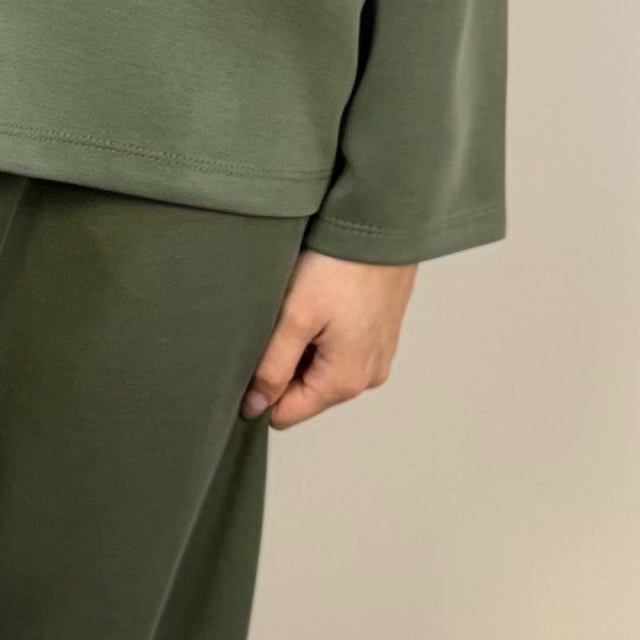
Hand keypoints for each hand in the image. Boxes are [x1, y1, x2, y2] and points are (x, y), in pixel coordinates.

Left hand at [242, 251, 417, 427]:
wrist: (384, 224)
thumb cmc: (339, 266)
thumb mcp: (294, 318)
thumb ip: (271, 368)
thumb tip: (254, 407)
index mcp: (345, 382)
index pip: (286, 414)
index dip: (261, 390)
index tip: (256, 351)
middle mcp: (367, 378)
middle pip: (304, 393)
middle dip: (284, 364)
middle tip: (282, 322)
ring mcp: (377, 358)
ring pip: (321, 371)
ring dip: (304, 347)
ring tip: (304, 309)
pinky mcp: (380, 338)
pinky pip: (340, 352)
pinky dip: (324, 334)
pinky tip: (323, 303)